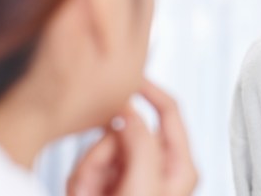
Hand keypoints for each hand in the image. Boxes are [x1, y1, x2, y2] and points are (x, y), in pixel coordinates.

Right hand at [67, 79, 197, 195]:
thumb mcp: (144, 185)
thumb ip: (140, 143)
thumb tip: (129, 113)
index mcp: (180, 166)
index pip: (170, 111)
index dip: (152, 90)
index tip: (133, 77)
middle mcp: (158, 168)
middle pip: (128, 129)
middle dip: (105, 150)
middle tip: (98, 182)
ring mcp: (133, 176)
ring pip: (104, 146)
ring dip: (90, 168)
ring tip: (91, 194)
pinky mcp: (110, 184)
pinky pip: (87, 165)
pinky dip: (80, 180)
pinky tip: (85, 195)